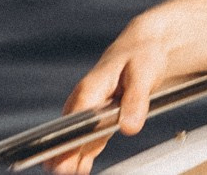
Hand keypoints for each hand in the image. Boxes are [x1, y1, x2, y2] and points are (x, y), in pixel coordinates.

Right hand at [47, 10, 188, 174]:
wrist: (145, 45)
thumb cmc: (142, 55)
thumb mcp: (143, 73)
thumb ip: (136, 100)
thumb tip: (129, 127)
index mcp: (90, 90)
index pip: (72, 122)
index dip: (65, 145)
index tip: (61, 166)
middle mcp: (84, 102)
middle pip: (68, 135)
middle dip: (62, 157)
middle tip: (63, 174)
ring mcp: (90, 111)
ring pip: (76, 141)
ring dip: (70, 160)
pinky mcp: (100, 118)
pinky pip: (88, 141)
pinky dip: (83, 156)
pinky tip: (80, 170)